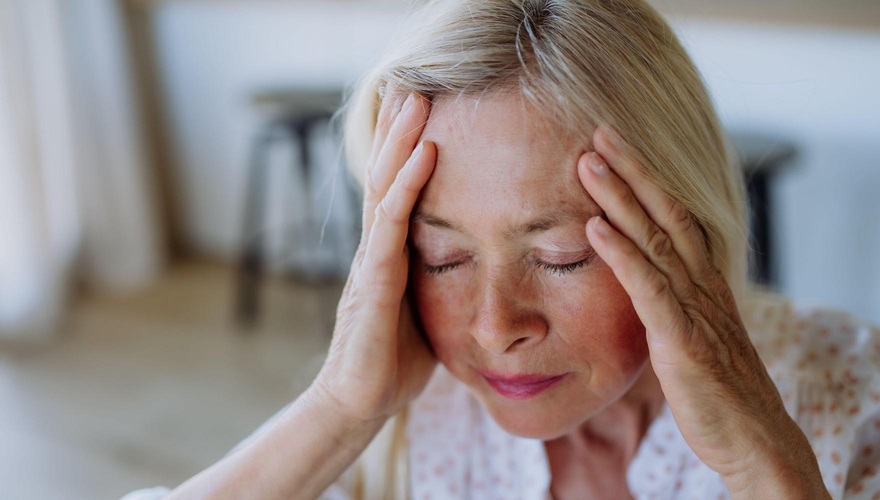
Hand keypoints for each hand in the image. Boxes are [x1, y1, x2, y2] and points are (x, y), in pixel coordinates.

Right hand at [311, 92, 436, 423]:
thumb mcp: (426, 313)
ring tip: (416, 99)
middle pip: (386, 177)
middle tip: (415, 85)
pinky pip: (392, 223)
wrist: (360, 403)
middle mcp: (376, 249)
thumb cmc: (393, 362)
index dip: (406, 153)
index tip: (420, 115)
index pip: (397, 192)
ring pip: (385, 188)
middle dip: (400, 132)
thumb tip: (472, 272)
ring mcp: (371, 261)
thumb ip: (438, 285)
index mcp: (389, 256)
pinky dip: (408, 185)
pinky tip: (425, 154)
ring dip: (402, 141)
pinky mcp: (373, 280)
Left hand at [576, 124, 827, 496]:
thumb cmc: (718, 390)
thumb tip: (640, 285)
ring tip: (587, 162)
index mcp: (702, 281)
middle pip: (666, 213)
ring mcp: (693, 308)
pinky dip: (621, 254)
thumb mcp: (692, 334)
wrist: (752, 437)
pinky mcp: (681, 338)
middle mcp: (701, 284)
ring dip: (619, 198)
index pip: (673, 216)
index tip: (614, 147)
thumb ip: (668, 304)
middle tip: (597, 131)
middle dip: (631, 169)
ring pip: (655, 239)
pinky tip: (593, 227)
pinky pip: (648, 287)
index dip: (645, 179)